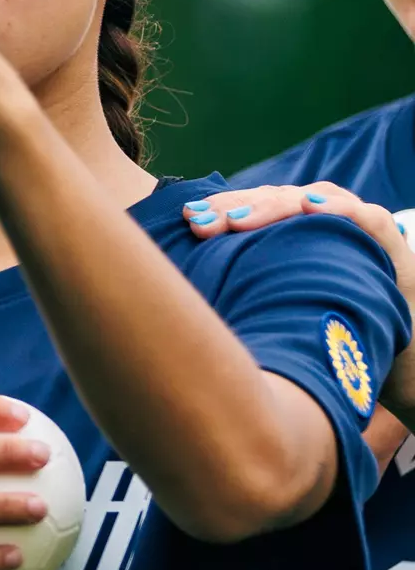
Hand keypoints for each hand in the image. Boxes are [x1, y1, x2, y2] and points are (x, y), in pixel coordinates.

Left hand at [182, 180, 414, 440]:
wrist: (399, 367)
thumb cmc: (331, 342)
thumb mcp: (278, 317)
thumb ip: (243, 297)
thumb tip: (177, 304)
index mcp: (291, 235)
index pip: (250, 209)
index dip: (218, 210)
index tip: (184, 220)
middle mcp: (321, 224)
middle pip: (272, 202)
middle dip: (232, 209)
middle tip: (198, 222)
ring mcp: (356, 230)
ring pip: (310, 201)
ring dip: (272, 206)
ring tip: (238, 219)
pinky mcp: (391, 246)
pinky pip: (367, 220)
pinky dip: (341, 210)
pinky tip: (310, 206)